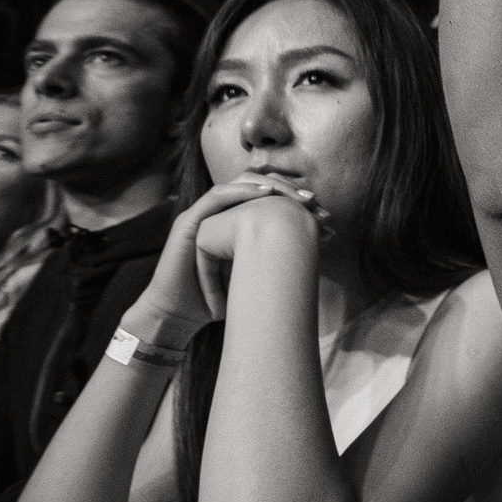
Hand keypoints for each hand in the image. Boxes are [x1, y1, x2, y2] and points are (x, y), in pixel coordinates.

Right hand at [124, 177, 318, 349]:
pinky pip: (216, 197)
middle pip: (256, 185)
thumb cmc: (217, 300)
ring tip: (294, 195)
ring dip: (269, 186)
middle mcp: (219, 215)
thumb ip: (276, 257)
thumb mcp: (254, 274)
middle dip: (287, 189)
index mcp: (233, 223)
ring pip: (239, 184)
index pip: (266, 197)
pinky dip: (241, 191)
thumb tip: (321, 246)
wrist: (179, 317)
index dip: (293, 199)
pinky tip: (264, 192)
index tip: (321, 211)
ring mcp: (203, 215)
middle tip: (313, 202)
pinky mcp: (189, 222)